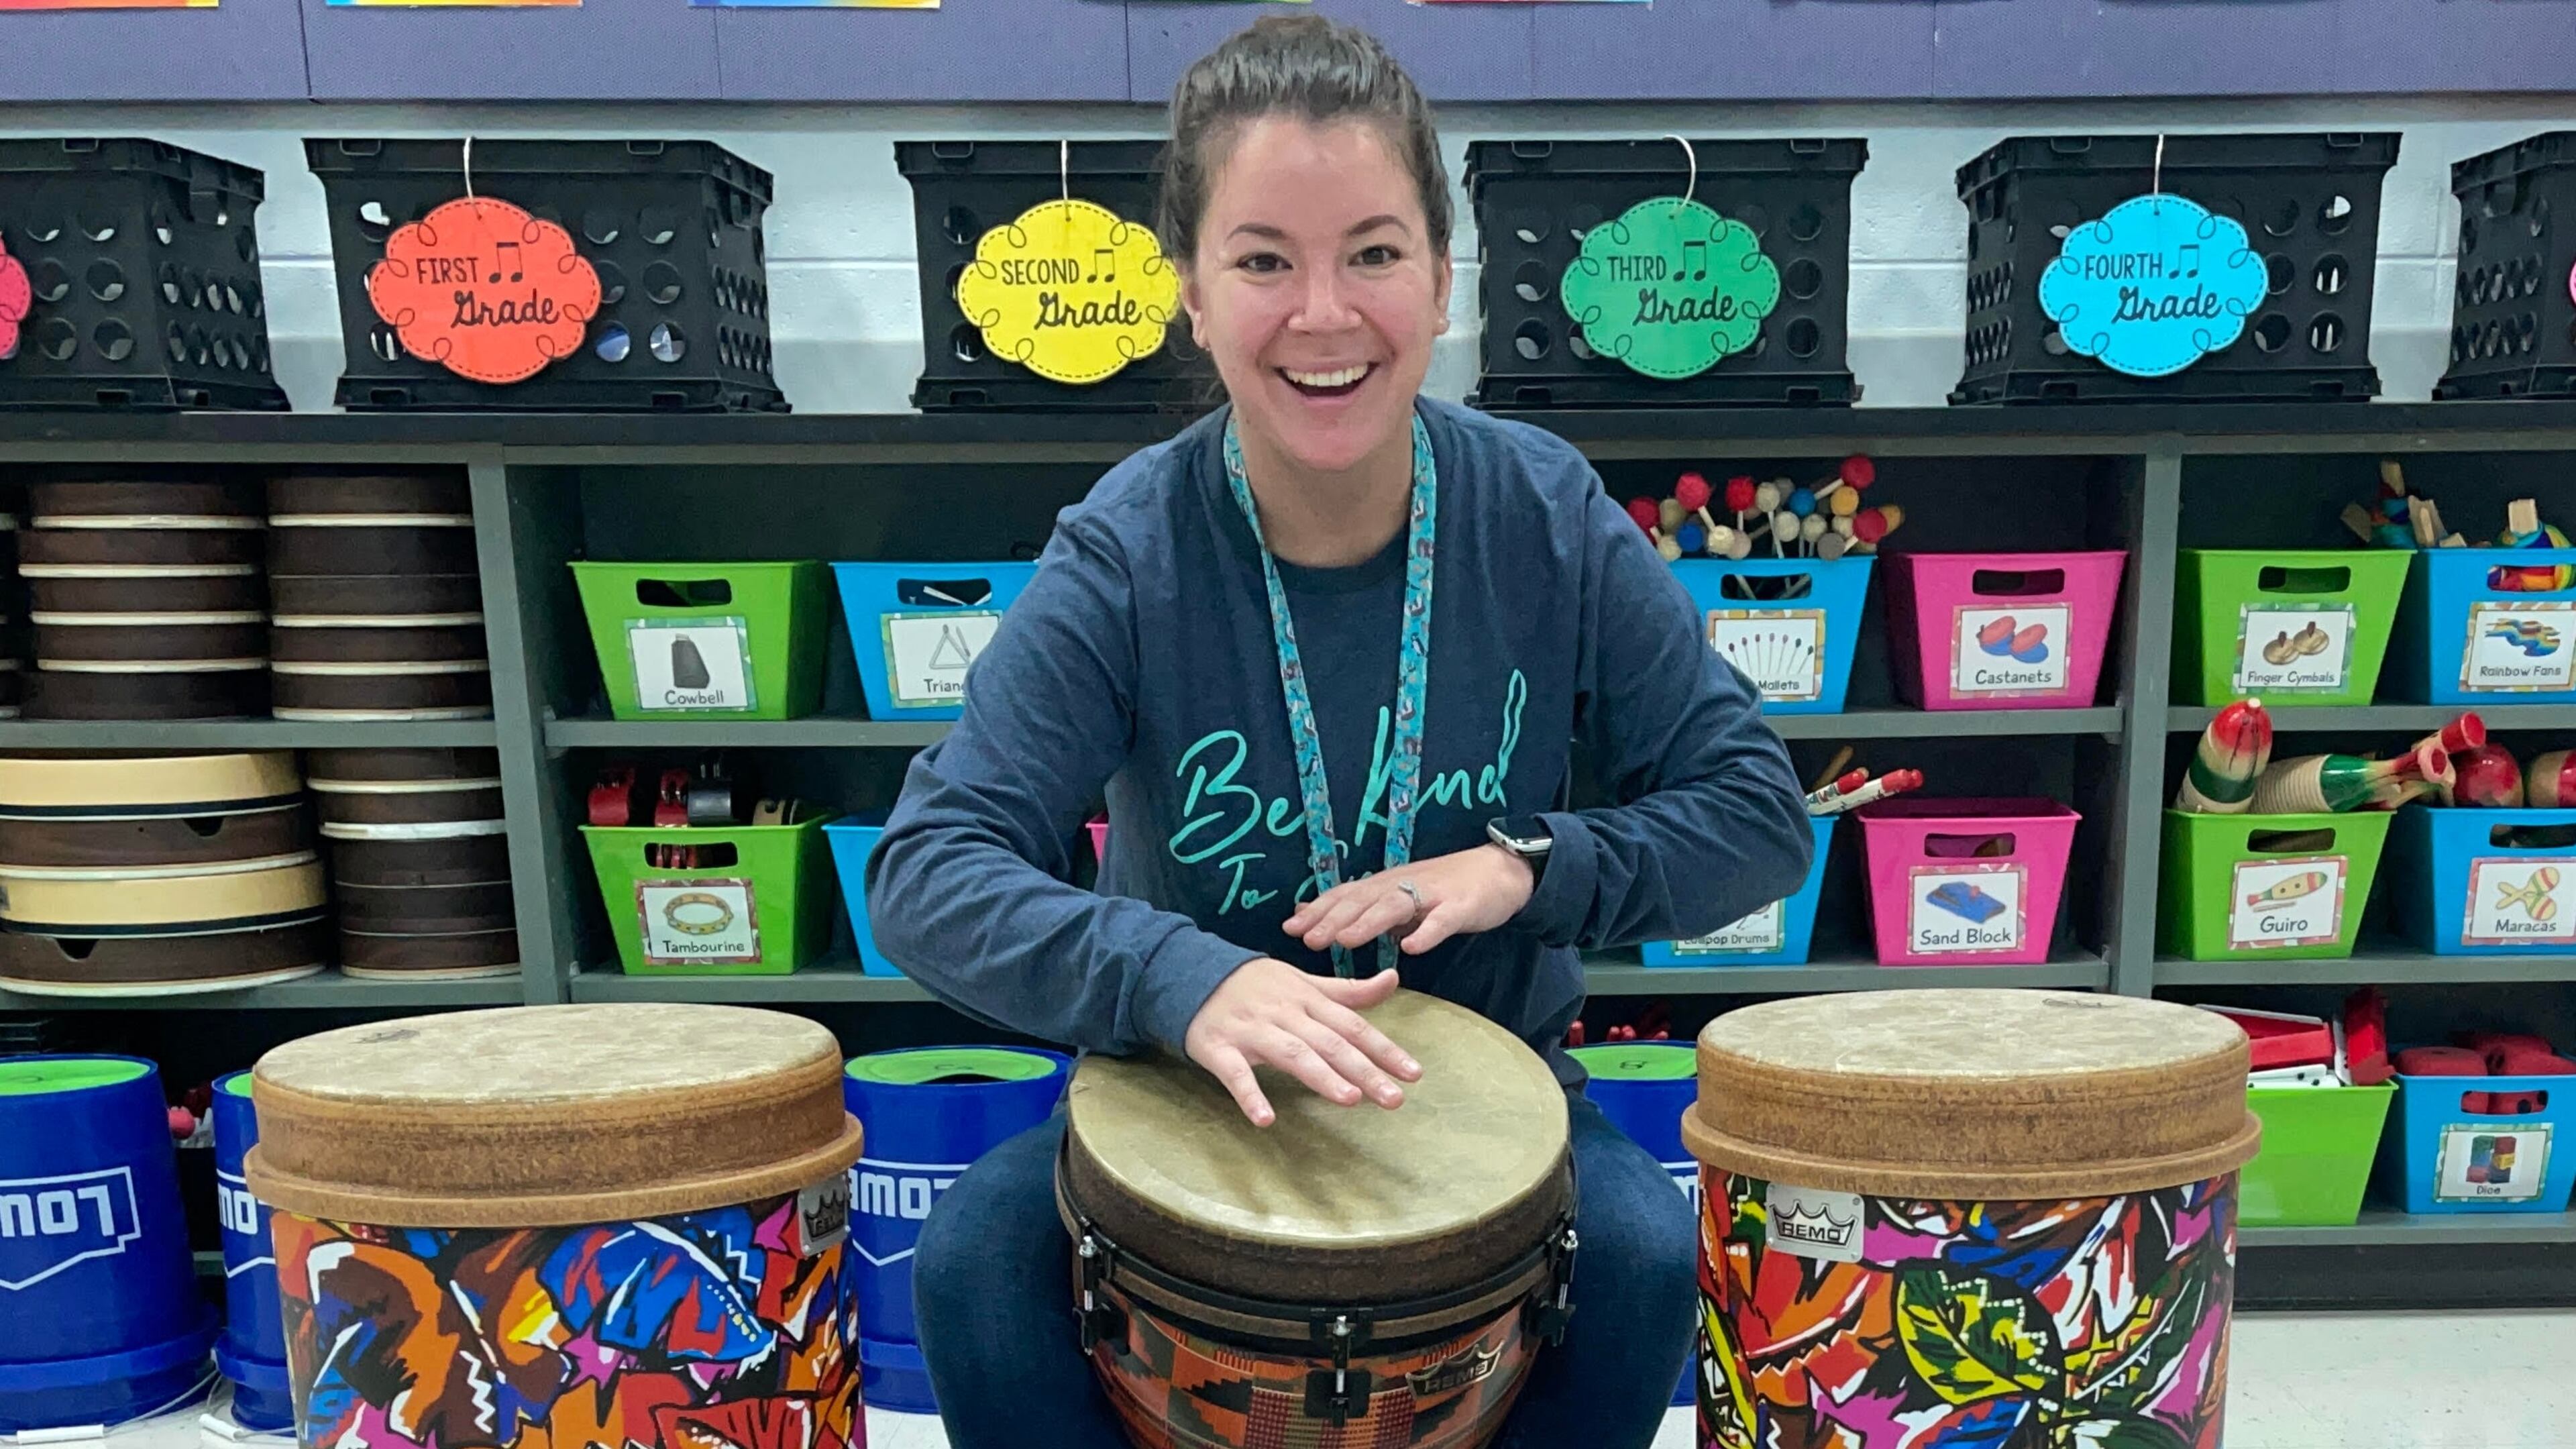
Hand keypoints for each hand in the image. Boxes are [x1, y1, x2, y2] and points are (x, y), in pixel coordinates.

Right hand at [1183, 959, 1422, 1126]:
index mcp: (1307, 999)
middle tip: (1393, 1099)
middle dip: (1363, 1070)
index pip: (1353, 1025)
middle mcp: (1284, 1013)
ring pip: (1291, 1053)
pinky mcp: (1219, 1048)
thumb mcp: (1303, 982)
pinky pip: (1235, 1073)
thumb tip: (1394, 979)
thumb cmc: (1256, 984)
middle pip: (1330, 1042)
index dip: (1384, 1049)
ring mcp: (1251, 1030)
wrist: (1190, 971)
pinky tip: (1265, 1119)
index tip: (1413, 1074)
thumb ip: (1347, 990)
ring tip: (1349, 1099)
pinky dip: (1249, 1095)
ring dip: (1321, 1076)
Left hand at [1281, 844, 1534, 957]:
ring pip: (1394, 907)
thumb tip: (1319, 919)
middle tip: (1306, 938)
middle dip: (1332, 919)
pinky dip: (1427, 932)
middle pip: (1362, 900)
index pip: (1345, 895)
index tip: (1288, 927)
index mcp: (1386, 886)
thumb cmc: (1445, 889)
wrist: (1499, 871)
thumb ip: (1364, 909)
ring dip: (1367, 923)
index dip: (1318, 910)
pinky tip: (1412, 947)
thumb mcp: (1399, 897)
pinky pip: (1442, 920)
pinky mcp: (1460, 906)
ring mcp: (1432, 895)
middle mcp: (1402, 885)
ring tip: (1344, 940)